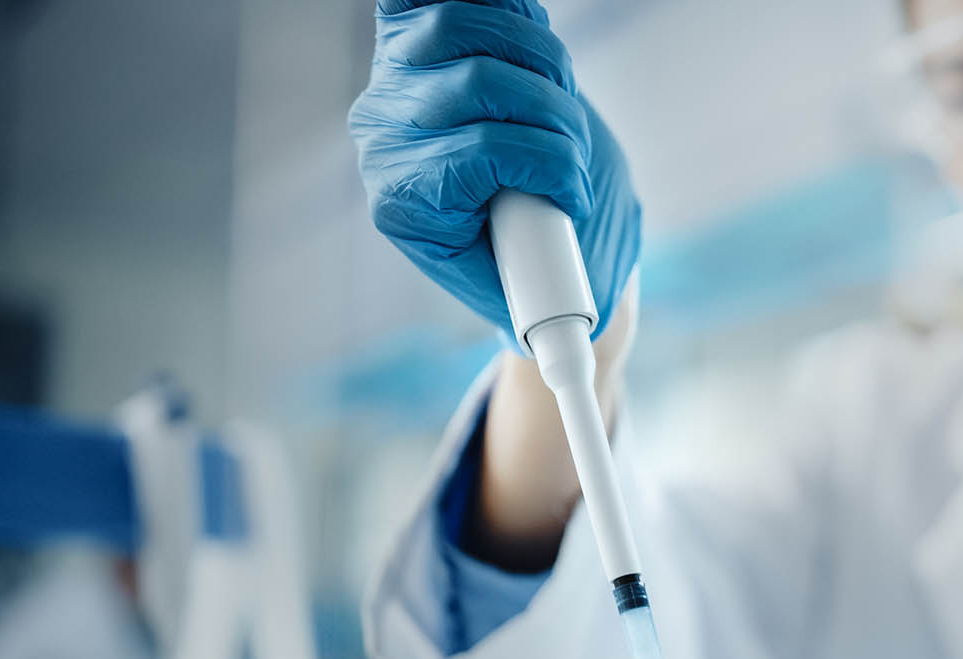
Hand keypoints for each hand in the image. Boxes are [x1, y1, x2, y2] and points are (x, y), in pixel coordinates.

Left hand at [350, 0, 641, 338]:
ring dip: (540, 58)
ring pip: (466, 27)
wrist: (504, 222)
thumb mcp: (536, 287)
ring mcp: (394, 77)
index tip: (577, 196)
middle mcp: (385, 136)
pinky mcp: (409, 35)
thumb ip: (548, 284)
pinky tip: (533, 46)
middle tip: (578, 151)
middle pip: (478, 84)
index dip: (546, 164)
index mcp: (405, 205)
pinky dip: (507, 9)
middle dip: (554, 116)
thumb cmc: (528, 260)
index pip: (477, 153)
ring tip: (561, 98)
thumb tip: (568, 322)